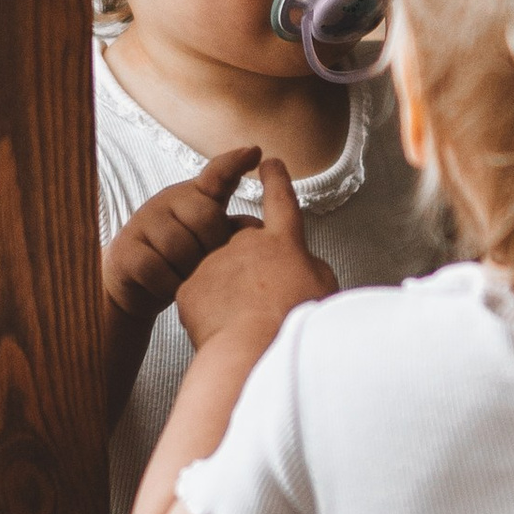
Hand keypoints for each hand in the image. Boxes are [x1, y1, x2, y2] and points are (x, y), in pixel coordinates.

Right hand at [101, 144, 258, 327]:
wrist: (134, 285)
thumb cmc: (181, 260)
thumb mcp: (208, 240)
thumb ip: (232, 228)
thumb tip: (260, 224)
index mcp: (195, 195)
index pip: (217, 174)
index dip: (234, 163)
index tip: (255, 152)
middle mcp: (169, 199)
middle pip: (207, 217)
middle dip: (212, 247)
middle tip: (205, 264)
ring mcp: (144, 220)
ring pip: (180, 246)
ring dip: (188, 271)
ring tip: (185, 277)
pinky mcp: (126, 248)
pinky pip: (156, 268)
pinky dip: (168, 285)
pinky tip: (168, 287)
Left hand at [175, 155, 331, 350]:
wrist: (254, 349)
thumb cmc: (297, 323)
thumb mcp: (323, 290)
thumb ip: (310, 268)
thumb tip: (301, 265)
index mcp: (283, 242)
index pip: (280, 201)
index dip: (276, 180)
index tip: (270, 163)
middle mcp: (246, 243)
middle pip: (246, 245)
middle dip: (250, 264)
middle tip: (263, 298)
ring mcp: (214, 262)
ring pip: (220, 272)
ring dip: (230, 292)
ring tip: (244, 324)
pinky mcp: (190, 285)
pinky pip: (198, 296)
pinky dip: (209, 312)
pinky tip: (223, 331)